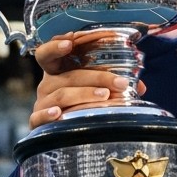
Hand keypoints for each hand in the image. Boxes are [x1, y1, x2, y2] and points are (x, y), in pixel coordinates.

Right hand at [29, 32, 144, 128]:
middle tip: (120, 83)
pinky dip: (47, 114)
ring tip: (105, 96)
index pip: (48, 53)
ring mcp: (41, 102)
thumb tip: (140, 86)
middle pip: (67, 76)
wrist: (64, 133)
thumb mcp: (95, 87)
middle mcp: (47, 84)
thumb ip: (114, 82)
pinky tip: (58, 113)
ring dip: (84, 94)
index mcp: (58, 70)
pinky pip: (38, 117)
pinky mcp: (36, 122)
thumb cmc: (81, 103)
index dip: (56, 46)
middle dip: (96, 77)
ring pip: (61, 95)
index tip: (70, 42)